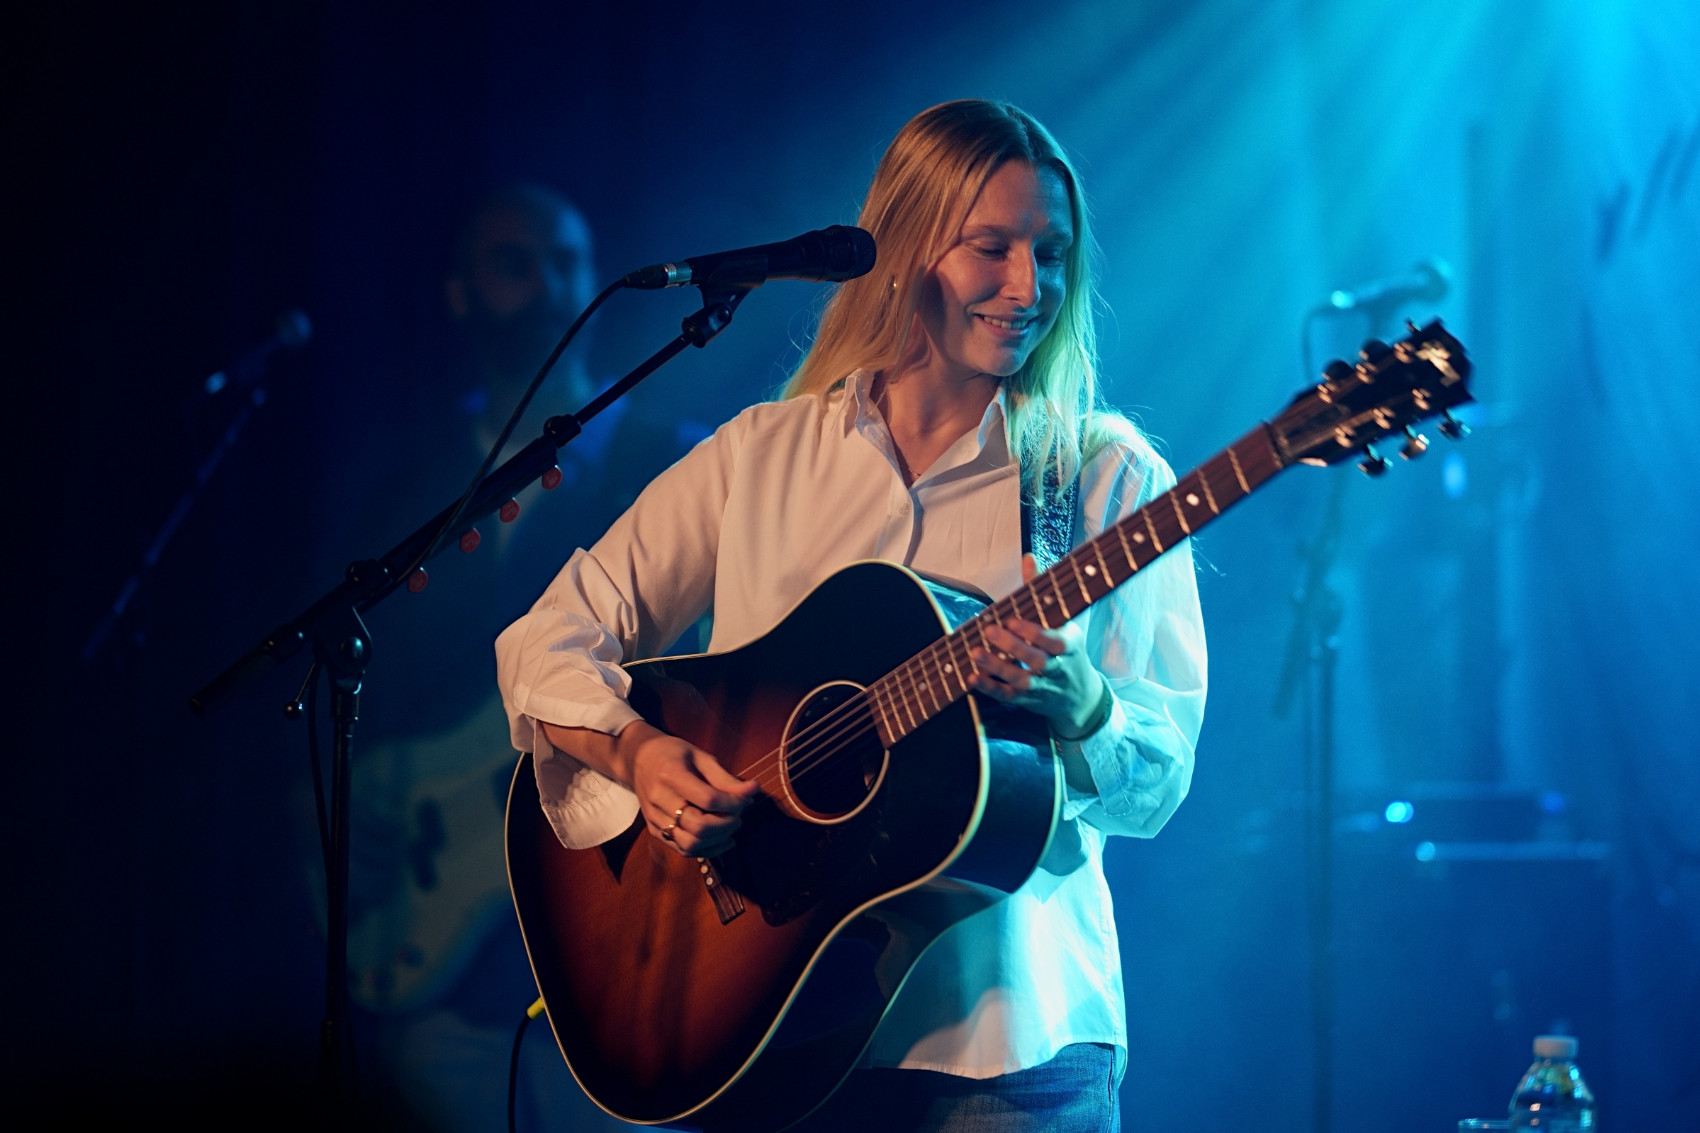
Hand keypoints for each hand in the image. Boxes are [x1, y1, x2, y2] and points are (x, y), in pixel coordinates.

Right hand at [623, 722, 760, 857]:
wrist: (639, 759)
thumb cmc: (674, 754)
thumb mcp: (701, 757)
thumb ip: (726, 778)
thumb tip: (753, 791)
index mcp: (671, 775)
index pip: (708, 799)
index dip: (733, 803)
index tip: (746, 799)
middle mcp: (659, 800)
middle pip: (699, 826)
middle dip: (727, 824)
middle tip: (739, 815)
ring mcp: (655, 819)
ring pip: (691, 844)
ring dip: (718, 840)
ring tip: (731, 826)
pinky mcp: (655, 831)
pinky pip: (683, 849)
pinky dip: (707, 850)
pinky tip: (723, 840)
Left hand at [969, 553, 1108, 738]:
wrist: (1081, 696)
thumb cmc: (1067, 650)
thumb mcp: (1063, 620)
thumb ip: (1041, 590)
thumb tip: (1028, 557)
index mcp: (1069, 646)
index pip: (1056, 642)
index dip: (1035, 634)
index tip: (1013, 621)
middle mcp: (1058, 668)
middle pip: (1037, 661)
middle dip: (1013, 647)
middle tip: (989, 631)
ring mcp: (1043, 687)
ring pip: (1022, 681)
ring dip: (997, 668)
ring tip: (975, 653)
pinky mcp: (1028, 701)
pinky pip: (1009, 697)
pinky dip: (990, 689)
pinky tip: (972, 678)